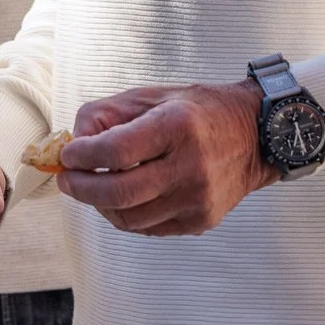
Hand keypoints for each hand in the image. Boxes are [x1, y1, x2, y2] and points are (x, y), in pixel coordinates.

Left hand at [54, 80, 276, 236]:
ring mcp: (197, 198)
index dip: (82, 156)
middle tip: (67, 180)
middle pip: (119, 192)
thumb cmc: (200, 111)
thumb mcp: (154, 96)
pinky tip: (121, 199)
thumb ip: (109, 115)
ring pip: (130, 218)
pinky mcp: (201, 220)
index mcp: (177, 126)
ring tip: (92, 189)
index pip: (115, 151)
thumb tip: (74, 142)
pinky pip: (149, 228)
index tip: (67, 155)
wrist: (257, 136)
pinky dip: (126, 216)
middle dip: (82, 189)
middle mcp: (190, 166)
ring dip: (100, 206)